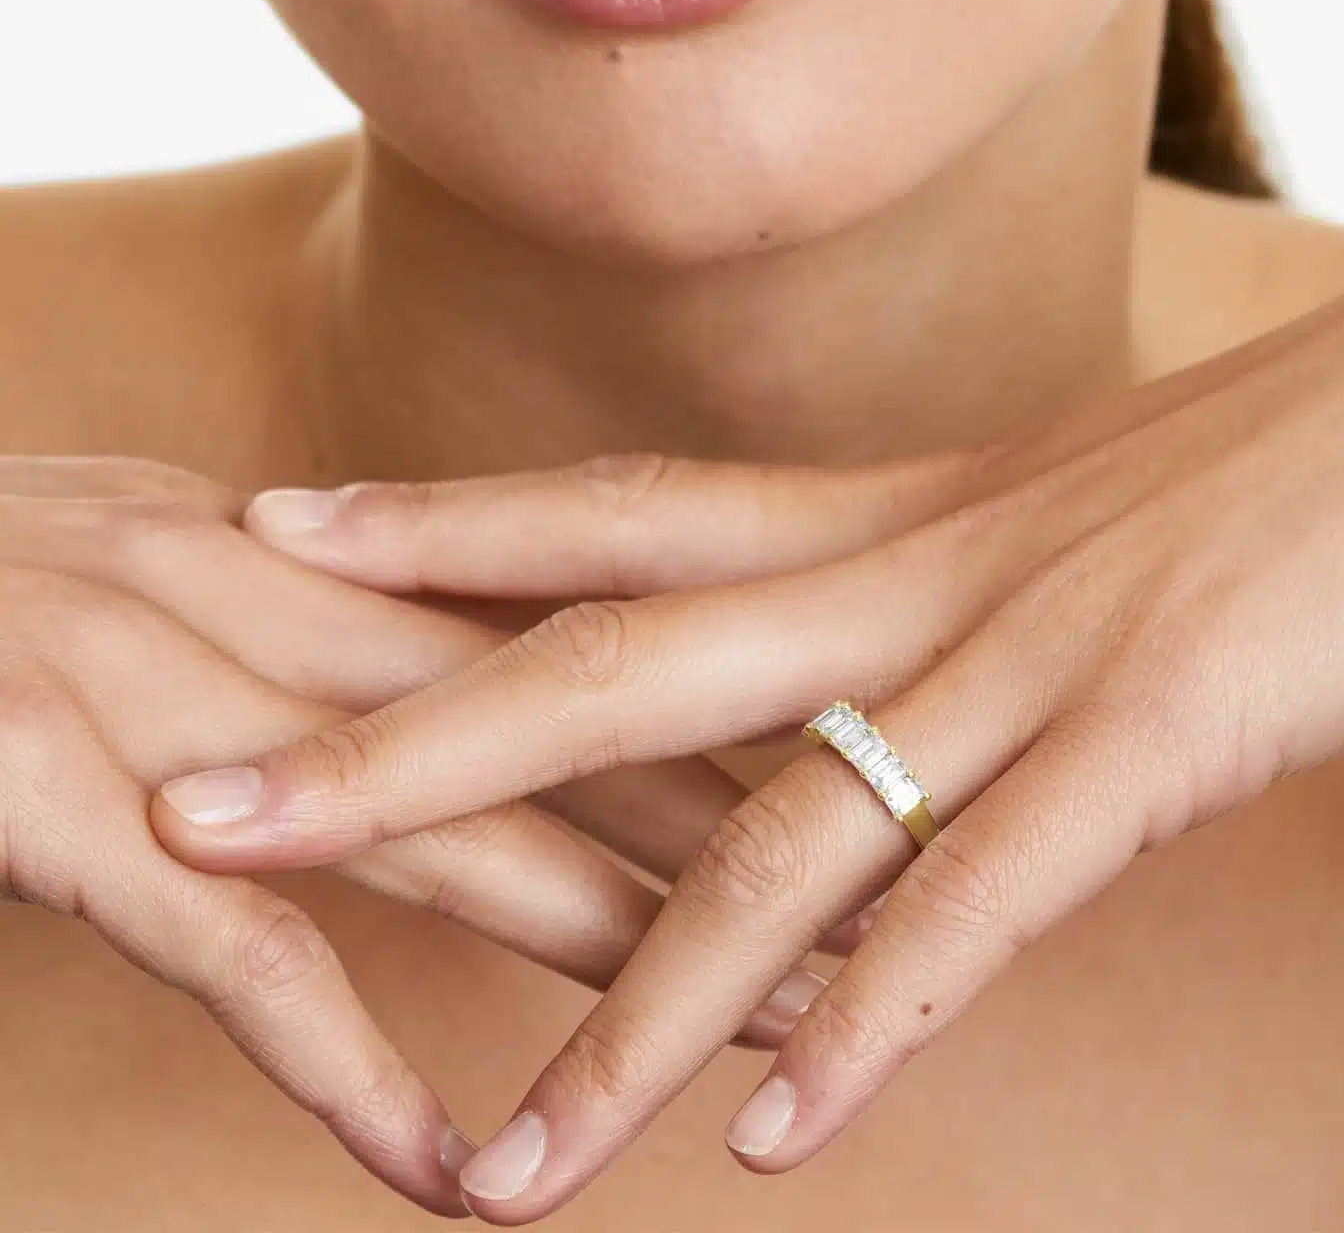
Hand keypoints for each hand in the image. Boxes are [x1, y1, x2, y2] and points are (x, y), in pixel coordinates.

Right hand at [0, 459, 844, 1213]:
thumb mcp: (172, 561)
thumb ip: (310, 622)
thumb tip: (437, 689)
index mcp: (311, 555)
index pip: (567, 642)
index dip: (722, 718)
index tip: (858, 774)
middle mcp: (271, 609)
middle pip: (557, 740)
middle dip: (728, 837)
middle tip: (886, 917)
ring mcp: (171, 703)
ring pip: (445, 841)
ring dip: (614, 951)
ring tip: (759, 1041)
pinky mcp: (52, 803)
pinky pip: (228, 950)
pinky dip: (339, 1056)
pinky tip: (444, 1164)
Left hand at [152, 214, 1343, 1221]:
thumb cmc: (1293, 468)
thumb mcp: (1078, 528)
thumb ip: (955, 600)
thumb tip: (873, 691)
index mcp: (909, 509)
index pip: (625, 513)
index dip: (446, 524)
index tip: (280, 529)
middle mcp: (933, 571)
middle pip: (617, 663)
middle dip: (407, 747)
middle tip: (208, 808)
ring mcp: (1042, 652)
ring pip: (781, 836)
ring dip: (634, 1011)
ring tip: (501, 1165)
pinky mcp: (1167, 732)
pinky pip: (987, 901)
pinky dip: (882, 1019)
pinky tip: (783, 1143)